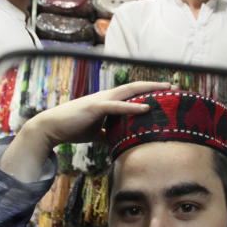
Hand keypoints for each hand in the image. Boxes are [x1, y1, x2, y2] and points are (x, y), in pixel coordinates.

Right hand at [0, 81, 170, 181]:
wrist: (52, 127)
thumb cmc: (73, 127)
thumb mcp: (95, 131)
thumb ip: (108, 132)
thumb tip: (118, 140)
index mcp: (107, 101)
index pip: (132, 93)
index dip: (149, 91)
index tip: (166, 93)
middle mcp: (106, 96)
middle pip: (135, 87)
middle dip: (155, 86)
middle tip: (174, 86)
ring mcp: (101, 100)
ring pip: (129, 91)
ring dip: (148, 90)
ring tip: (166, 90)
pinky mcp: (95, 107)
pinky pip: (117, 106)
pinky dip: (132, 106)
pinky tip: (146, 107)